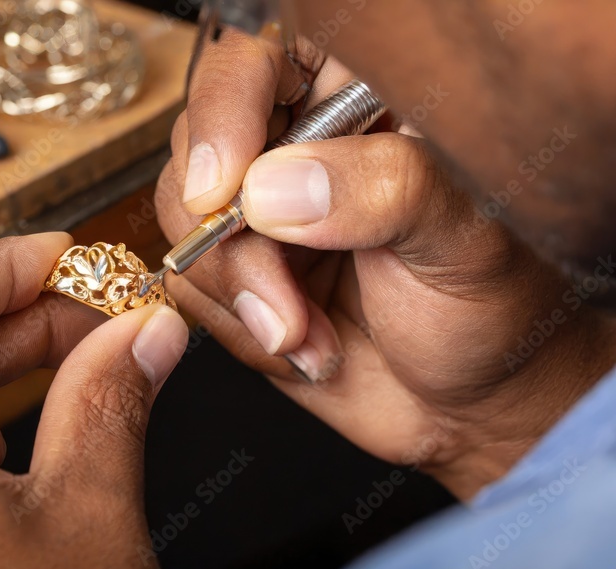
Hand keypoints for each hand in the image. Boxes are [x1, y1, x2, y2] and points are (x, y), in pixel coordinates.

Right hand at [157, 32, 615, 498]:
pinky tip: (302, 344)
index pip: (260, 58)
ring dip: (239, 291)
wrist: (470, 399)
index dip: (226, 110)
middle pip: (202, 143)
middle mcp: (301, 140)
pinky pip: (190, 280)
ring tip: (306, 332)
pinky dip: (239, 324)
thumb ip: (385, 191)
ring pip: (185, 217)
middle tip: (283, 297)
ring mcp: (262, 206)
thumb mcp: (465, 236)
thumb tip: (274, 189)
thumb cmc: (493, 306)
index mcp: (361, 95)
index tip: (223, 190)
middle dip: (231, 237)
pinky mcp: (238, 265)